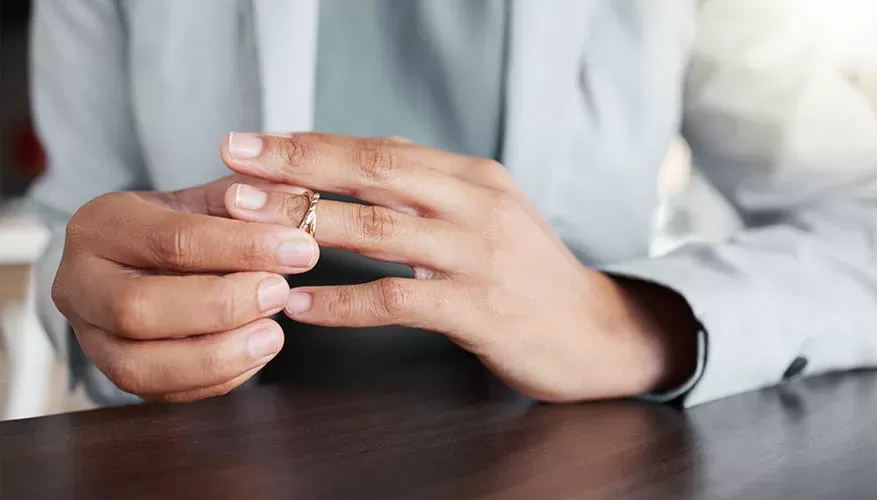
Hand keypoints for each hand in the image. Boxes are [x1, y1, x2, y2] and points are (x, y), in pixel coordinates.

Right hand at [52, 176, 318, 400]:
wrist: (146, 261)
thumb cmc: (184, 227)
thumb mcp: (210, 201)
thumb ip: (253, 198)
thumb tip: (299, 197)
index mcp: (101, 224)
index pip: (173, 240)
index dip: (244, 248)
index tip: (300, 250)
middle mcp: (79, 282)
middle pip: (141, 309)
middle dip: (222, 307)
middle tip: (280, 293)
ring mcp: (89, 336)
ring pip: (139, 366)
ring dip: (217, 356)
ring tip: (273, 335)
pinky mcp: (113, 373)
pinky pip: (159, 393)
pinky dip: (215, 380)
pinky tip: (256, 355)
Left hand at [221, 133, 698, 401]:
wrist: (593, 330)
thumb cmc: (530, 273)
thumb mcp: (489, 212)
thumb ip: (431, 183)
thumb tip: (376, 147)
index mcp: (473, 176)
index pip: (380, 149)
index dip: (312, 144)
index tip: (253, 144)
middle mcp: (476, 205)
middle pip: (373, 174)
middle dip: (297, 167)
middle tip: (233, 166)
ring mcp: (477, 256)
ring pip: (378, 231)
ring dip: (306, 225)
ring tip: (247, 224)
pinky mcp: (477, 309)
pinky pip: (394, 301)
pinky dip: (341, 303)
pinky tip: (299, 304)